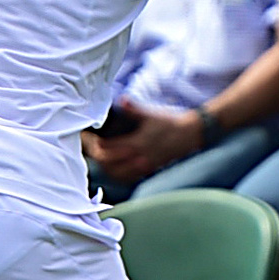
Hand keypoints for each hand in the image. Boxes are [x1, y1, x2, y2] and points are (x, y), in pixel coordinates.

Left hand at [87, 103, 203, 180]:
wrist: (190, 135)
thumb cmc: (170, 123)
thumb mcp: (150, 114)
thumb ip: (133, 109)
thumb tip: (122, 100)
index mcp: (136, 143)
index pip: (107, 149)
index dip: (94, 144)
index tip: (87, 137)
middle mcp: (138, 158)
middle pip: (108, 164)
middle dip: (96, 156)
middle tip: (89, 147)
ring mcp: (144, 166)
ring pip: (117, 175)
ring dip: (105, 167)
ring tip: (99, 158)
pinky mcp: (149, 169)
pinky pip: (128, 178)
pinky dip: (117, 175)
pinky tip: (114, 168)